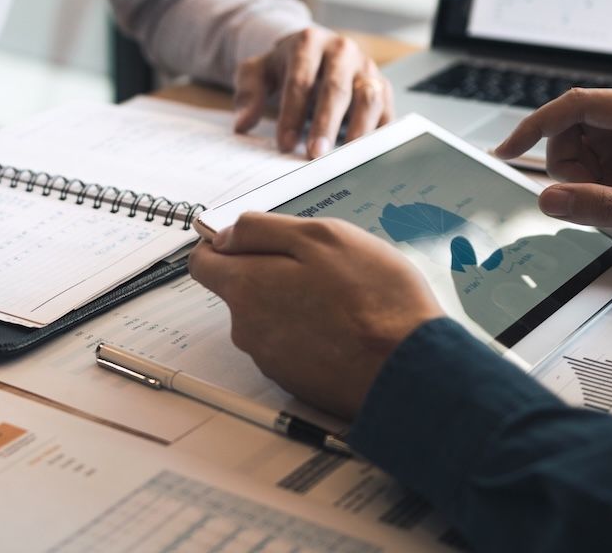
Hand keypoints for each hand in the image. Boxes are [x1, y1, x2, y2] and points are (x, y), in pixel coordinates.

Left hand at [188, 213, 442, 418]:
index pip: (203, 262)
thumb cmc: (375, 301)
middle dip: (269, 271)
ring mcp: (269, 359)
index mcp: (246, 288)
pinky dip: (310, 331)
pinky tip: (345, 325)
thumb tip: (225, 235)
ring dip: (294, 301)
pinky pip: (291, 343)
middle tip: (319, 265)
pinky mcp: (294, 381)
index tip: (252, 239)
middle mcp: (247, 328)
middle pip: (239, 288)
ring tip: (342, 296)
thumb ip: (262, 230)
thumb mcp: (322, 237)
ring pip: (268, 315)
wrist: (408, 372)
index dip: (224, 244)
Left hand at [233, 27, 392, 158]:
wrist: (314, 52)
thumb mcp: (258, 72)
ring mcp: (366, 67)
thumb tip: (242, 124)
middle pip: (336, 89)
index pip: (300, 80)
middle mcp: (342, 51)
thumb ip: (247, 94)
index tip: (285, 144)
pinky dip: (378, 134)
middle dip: (325, 124)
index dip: (292, 114)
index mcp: (308, 42)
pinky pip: (387, 110)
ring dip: (358, 130)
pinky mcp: (383, 86)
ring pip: (369, 97)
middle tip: (315, 156)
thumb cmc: (285, 66)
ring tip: (345, 158)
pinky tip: (365, 155)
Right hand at [495, 88, 611, 262]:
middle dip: (572, 168)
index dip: (536, 126)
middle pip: (575, 128)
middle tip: (594, 199)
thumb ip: (604, 207)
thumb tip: (549, 199)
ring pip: (582, 147)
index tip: (508, 151)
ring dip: (586, 179)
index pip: (578, 105)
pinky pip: (598, 162)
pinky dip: (600, 185)